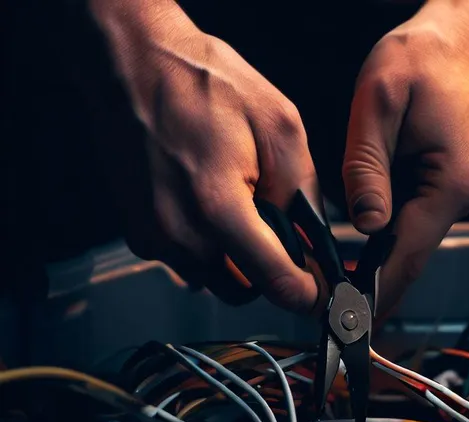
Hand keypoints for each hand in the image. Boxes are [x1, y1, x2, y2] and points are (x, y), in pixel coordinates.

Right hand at [89, 0, 319, 310]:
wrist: (133, 67)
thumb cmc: (203, 85)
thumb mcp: (279, 127)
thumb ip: (302, 192)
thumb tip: (313, 239)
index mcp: (219, 208)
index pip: (274, 280)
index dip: (305, 292)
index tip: (319, 292)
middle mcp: (180, 235)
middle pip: (243, 289)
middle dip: (268, 271)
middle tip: (277, 232)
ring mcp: (154, 238)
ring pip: (212, 279)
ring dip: (235, 259)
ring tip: (238, 207)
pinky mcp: (139, 234)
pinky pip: (186, 260)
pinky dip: (206, 246)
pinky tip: (209, 204)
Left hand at [342, 0, 468, 314]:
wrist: (461, 33)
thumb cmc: (422, 56)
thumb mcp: (379, 104)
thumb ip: (368, 169)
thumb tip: (365, 228)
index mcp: (455, 178)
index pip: (409, 251)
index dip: (378, 290)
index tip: (351, 322)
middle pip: (416, 251)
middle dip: (378, 283)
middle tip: (338, 312)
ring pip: (418, 234)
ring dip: (384, 255)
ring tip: (346, 282)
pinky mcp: (460, 179)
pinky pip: (422, 214)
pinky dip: (396, 230)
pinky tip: (371, 236)